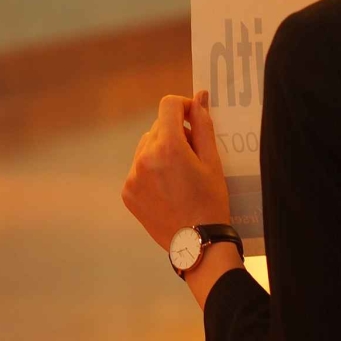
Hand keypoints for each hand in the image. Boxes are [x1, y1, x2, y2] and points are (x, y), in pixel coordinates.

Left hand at [123, 92, 229, 251]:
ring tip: (180, 173)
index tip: (194, 119)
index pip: (168, 105)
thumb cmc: (210, 201)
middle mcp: (144, 158)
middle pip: (157, 127)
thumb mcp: (213, 161)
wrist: (197, 243)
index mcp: (168, 147)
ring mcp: (132, 176)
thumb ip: (203, 125)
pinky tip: (168, 187)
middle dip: (175, 133)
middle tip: (193, 154)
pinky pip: (139, 168)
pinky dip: (151, 170)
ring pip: (146, 147)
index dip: (184, 107)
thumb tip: (200, 97)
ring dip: (161, 150)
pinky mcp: (127, 192)